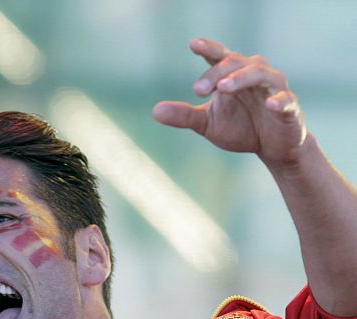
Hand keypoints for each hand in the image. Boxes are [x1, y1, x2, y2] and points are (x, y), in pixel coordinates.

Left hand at [153, 38, 306, 164]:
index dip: (208, 48)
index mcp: (232, 75)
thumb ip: (185, 115)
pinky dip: (278, 101)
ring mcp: (273, 87)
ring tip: (224, 88)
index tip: (193, 44)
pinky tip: (270, 105)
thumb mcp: (208, 124)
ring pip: (259, 73)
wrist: (272, 148)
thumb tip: (155, 112)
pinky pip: (285, 99)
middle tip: (198, 90)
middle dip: (216, 74)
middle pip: (234, 63)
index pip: (219, 56)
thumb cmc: (241, 128)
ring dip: (241, 79)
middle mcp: (253, 73)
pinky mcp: (289, 106)